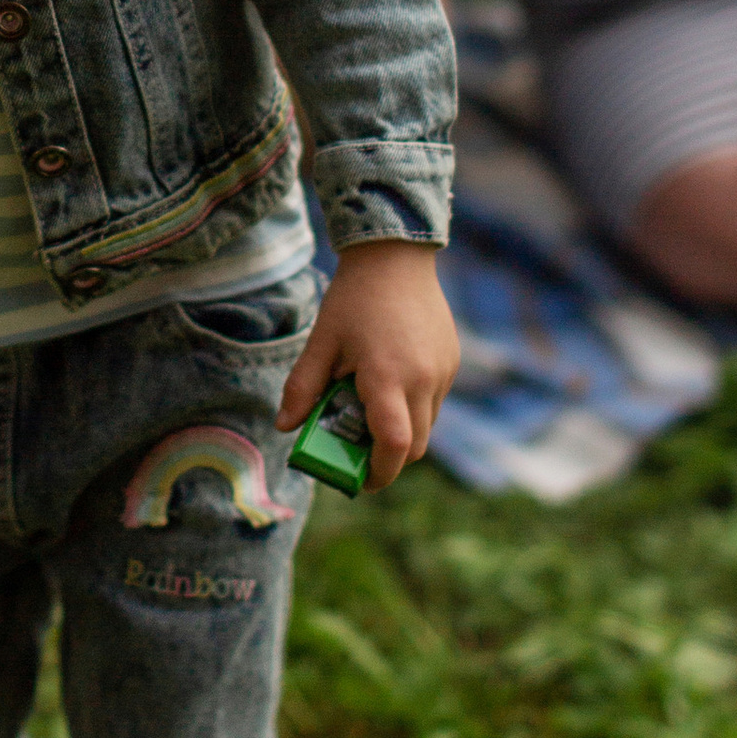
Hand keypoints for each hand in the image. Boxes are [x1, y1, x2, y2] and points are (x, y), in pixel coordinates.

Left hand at [277, 238, 459, 489]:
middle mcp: (423, 380)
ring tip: (368, 409)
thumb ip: (303, 388)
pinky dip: (413, 408)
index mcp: (388, 378)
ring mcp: (442, 372)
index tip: (358, 480)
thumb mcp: (321, 342)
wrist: (395, 257)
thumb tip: (285, 426)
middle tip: (356, 449)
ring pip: (427, 427)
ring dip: (401, 432)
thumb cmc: (353, 299)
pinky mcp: (451, 362)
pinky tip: (388, 382)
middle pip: (414, 447)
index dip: (378, 473)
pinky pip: (434, 402)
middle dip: (387, 459)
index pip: (394, 447)